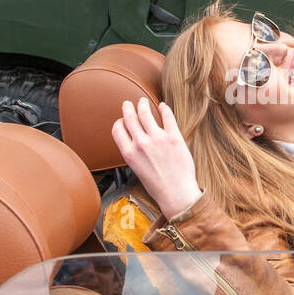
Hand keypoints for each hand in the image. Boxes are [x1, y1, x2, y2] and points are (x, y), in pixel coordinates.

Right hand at [111, 97, 202, 218]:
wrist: (176, 193)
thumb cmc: (157, 185)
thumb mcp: (137, 169)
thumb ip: (133, 152)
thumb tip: (133, 140)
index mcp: (129, 153)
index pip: (117, 129)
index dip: (119, 122)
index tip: (122, 120)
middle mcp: (141, 144)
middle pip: (130, 117)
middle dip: (128, 108)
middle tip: (129, 103)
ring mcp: (157, 139)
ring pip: (145, 113)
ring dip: (143, 104)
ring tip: (143, 101)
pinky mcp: (174, 137)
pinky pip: (167, 116)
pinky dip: (164, 108)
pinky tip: (162, 106)